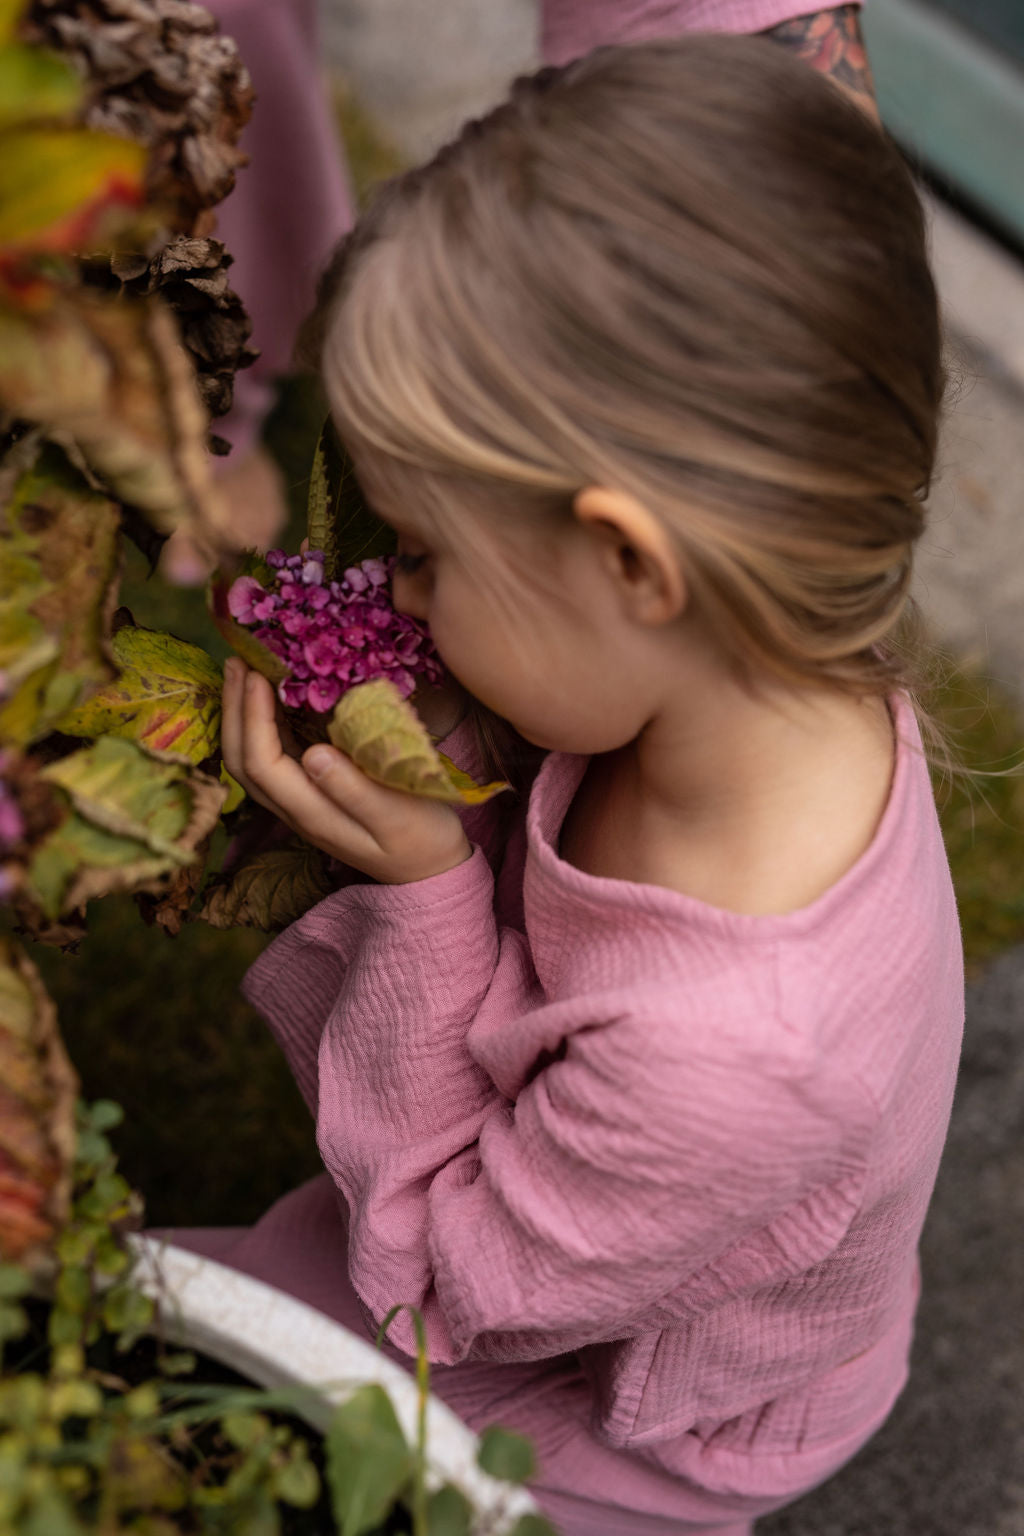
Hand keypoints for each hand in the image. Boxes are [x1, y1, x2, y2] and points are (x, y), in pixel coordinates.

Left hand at [221, 659, 472, 883]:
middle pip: (242, 762)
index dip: (253, 717)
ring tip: (242, 671)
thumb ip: (354, 790)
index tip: (260, 673)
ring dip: (240, 715)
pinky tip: (268, 698)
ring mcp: (298, 804)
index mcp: (312, 814)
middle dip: (234, 709)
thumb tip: (314, 754)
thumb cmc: (421, 837)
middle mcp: (294, 811)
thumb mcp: (396, 815)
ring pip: (250, 761)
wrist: (430, 868)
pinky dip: (259, 725)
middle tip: (238, 660)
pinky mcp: (309, 794)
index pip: (263, 764)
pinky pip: (271, 758)